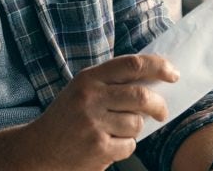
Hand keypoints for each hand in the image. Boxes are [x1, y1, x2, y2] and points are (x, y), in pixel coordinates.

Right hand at [21, 54, 178, 170]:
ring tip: (117, 130)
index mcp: (89, 78)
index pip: (132, 64)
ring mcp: (94, 124)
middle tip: (161, 112)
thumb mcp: (82, 90)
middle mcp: (90, 98)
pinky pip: (129, 145)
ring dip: (135, 129)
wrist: (39, 148)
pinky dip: (125, 146)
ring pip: (137, 124)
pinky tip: (108, 144)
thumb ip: (111, 83)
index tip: (173, 74)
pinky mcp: (99, 148)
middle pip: (141, 96)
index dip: (158, 67)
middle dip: (159, 105)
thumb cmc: (67, 117)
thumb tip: (154, 81)